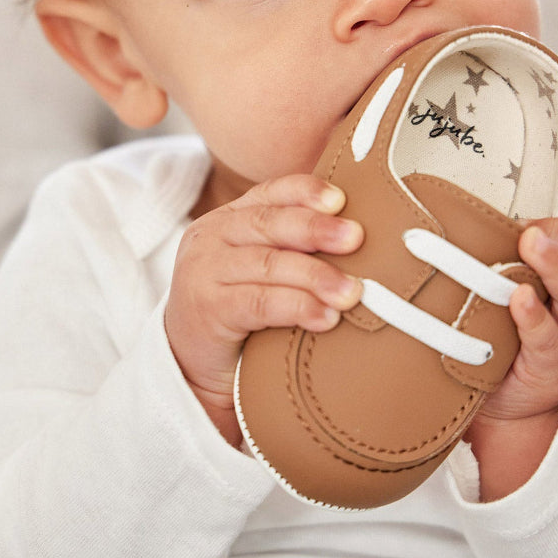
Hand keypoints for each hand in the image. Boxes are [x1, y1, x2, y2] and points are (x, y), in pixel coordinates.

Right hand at [164, 175, 363, 444]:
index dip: (305, 192)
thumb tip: (363, 237)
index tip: (341, 200)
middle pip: (269, 223)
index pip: (270, 193)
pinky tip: (325, 318)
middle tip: (356, 238)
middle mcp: (212, 236)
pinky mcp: (206, 309)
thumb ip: (294, 248)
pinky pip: (258, 303)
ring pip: (268, 264)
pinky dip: (296, 307)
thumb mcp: (261, 269)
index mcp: (230, 218)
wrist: (193, 366)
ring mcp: (204, 271)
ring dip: (315, 276)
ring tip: (351, 293)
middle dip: (316, 229)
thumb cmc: (241, 311)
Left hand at [464, 196, 557, 498]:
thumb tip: (446, 205)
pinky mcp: (550, 367)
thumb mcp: (507, 287)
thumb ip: (497, 252)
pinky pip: (548, 340)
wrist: (502, 402)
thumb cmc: (500, 330)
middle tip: (532, 227)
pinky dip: (535, 317)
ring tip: (531, 244)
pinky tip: (520, 299)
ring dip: (557, 266)